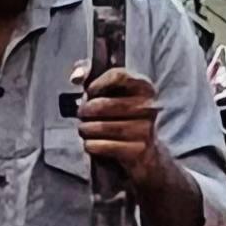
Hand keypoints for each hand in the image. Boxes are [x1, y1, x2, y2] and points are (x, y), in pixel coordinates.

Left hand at [76, 68, 181, 200]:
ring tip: (85, 128)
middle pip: (103, 105)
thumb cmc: (122, 115)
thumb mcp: (112, 90)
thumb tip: (76, 76)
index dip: (97, 83)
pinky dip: (91, 145)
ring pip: (101, 127)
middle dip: (85, 110)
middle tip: (82, 114)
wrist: (144, 151)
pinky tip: (91, 142)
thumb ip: (90, 74)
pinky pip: (104, 145)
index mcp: (144, 87)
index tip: (90, 91)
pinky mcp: (138, 150)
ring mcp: (145, 129)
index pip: (118, 76)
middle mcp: (148, 106)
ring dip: (86, 129)